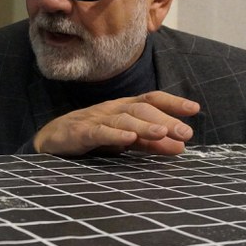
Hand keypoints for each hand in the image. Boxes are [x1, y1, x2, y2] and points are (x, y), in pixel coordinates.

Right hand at [33, 91, 199, 155]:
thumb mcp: (124, 140)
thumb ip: (150, 143)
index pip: (150, 99)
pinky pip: (98, 132)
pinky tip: (128, 140)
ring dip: (144, 126)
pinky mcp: (79, 133)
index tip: (194, 109)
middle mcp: (111, 110)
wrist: (51, 141)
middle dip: (164, 118)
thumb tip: (181, 146)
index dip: (171, 102)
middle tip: (185, 132)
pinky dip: (114, 135)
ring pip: (123, 120)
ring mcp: (94, 120)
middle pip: (140, 109)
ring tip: (163, 133)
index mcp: (122, 108)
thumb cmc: (91, 137)